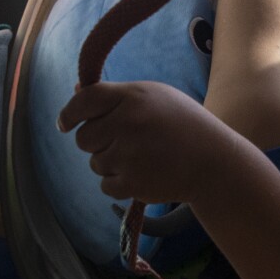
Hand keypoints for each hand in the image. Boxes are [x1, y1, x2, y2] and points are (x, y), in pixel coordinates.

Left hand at [58, 80, 229, 204]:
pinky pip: (105, 185)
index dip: (69, 113)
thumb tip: (75, 93)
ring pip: (95, 163)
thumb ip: (116, 96)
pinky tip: (143, 174)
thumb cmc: (184, 125)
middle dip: (97, 143)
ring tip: (142, 158)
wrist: (214, 163)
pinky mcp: (132, 183)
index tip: (65, 124)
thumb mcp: (156, 97)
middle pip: (84, 138)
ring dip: (111, 164)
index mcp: (133, 96)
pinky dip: (119, 183)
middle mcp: (127, 123)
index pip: (84, 101)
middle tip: (123, 143)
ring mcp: (128, 155)